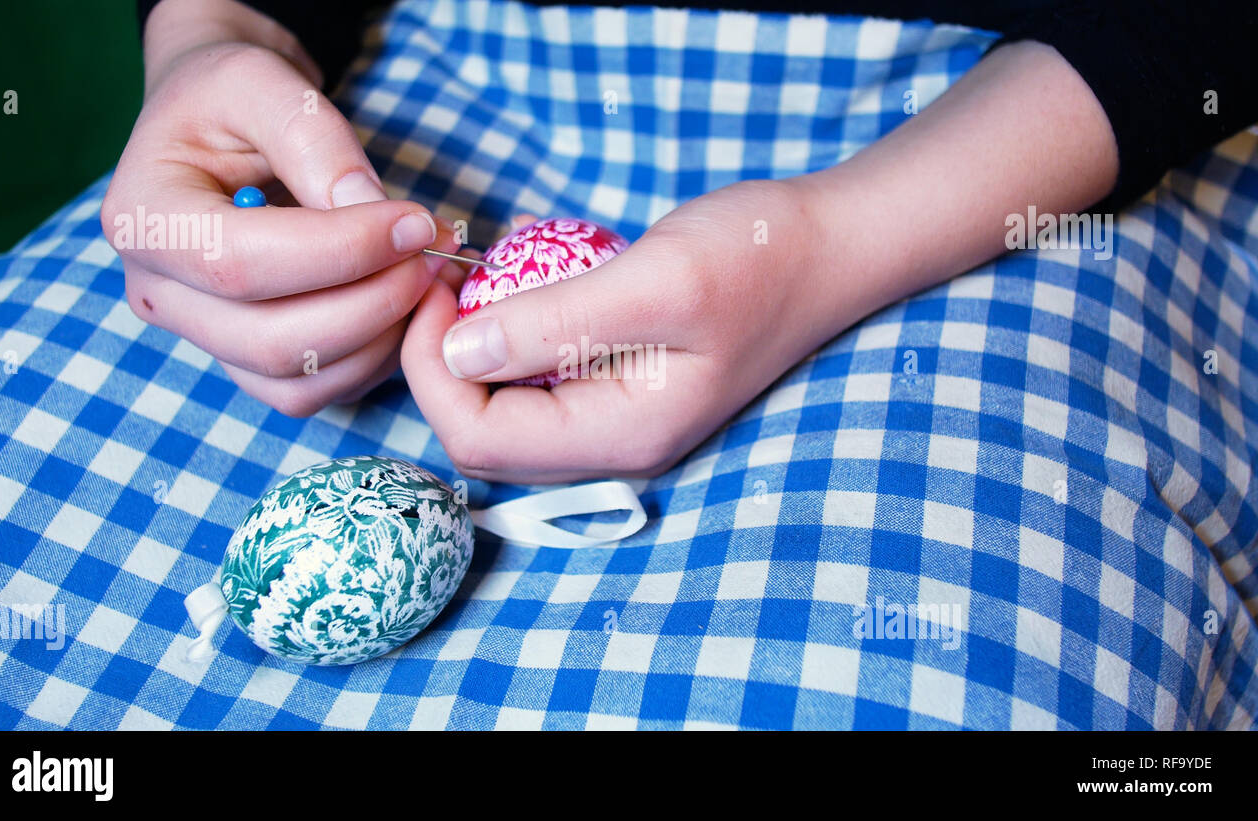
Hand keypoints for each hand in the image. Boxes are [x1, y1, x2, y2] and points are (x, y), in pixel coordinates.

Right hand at [101, 0, 458, 415]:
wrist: (218, 125)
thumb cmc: (232, 97)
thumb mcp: (262, 81)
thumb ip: (313, 138)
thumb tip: (370, 211)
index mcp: (144, 219)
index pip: (241, 264)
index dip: (342, 253)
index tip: (415, 224)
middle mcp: (159, 292)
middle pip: (273, 341)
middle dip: (373, 303)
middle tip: (435, 255)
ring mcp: (202, 337)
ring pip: (299, 380)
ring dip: (383, 338)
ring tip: (430, 275)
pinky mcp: (246, 361)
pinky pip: (315, 390)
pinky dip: (374, 358)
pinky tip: (406, 304)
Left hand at [402, 179, 835, 482]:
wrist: (826, 246)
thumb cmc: (757, 258)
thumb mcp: (656, 282)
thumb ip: (554, 322)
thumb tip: (456, 354)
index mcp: (621, 435)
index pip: (481, 439)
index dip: (432, 370)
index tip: (431, 288)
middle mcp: (613, 443)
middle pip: (486, 435)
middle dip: (442, 365)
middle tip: (443, 282)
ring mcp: (618, 417)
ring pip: (506, 409)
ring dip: (473, 350)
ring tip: (472, 279)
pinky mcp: (620, 384)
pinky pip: (538, 379)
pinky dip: (510, 336)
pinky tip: (518, 283)